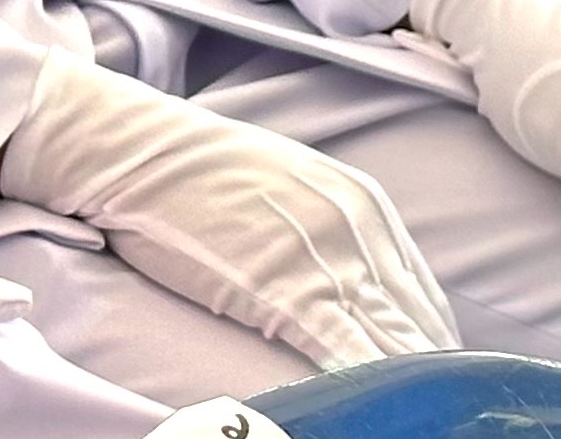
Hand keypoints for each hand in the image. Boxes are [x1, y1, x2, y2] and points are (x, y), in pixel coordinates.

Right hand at [0, 49, 454, 368]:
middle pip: (418, 326)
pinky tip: (368, 407)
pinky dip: (365, 383)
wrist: (132, 150)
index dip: (427, 349)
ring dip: (401, 386)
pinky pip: (347, 352)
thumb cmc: (193, 172)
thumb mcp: (283, 187)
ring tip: (407, 419)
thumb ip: (325, 229)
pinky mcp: (287, 290)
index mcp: (363, 204)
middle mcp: (359, 230)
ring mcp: (327, 260)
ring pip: (394, 344)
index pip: (421, 298)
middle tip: (426, 412)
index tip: (423, 384)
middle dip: (424, 374)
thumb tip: (343, 282)